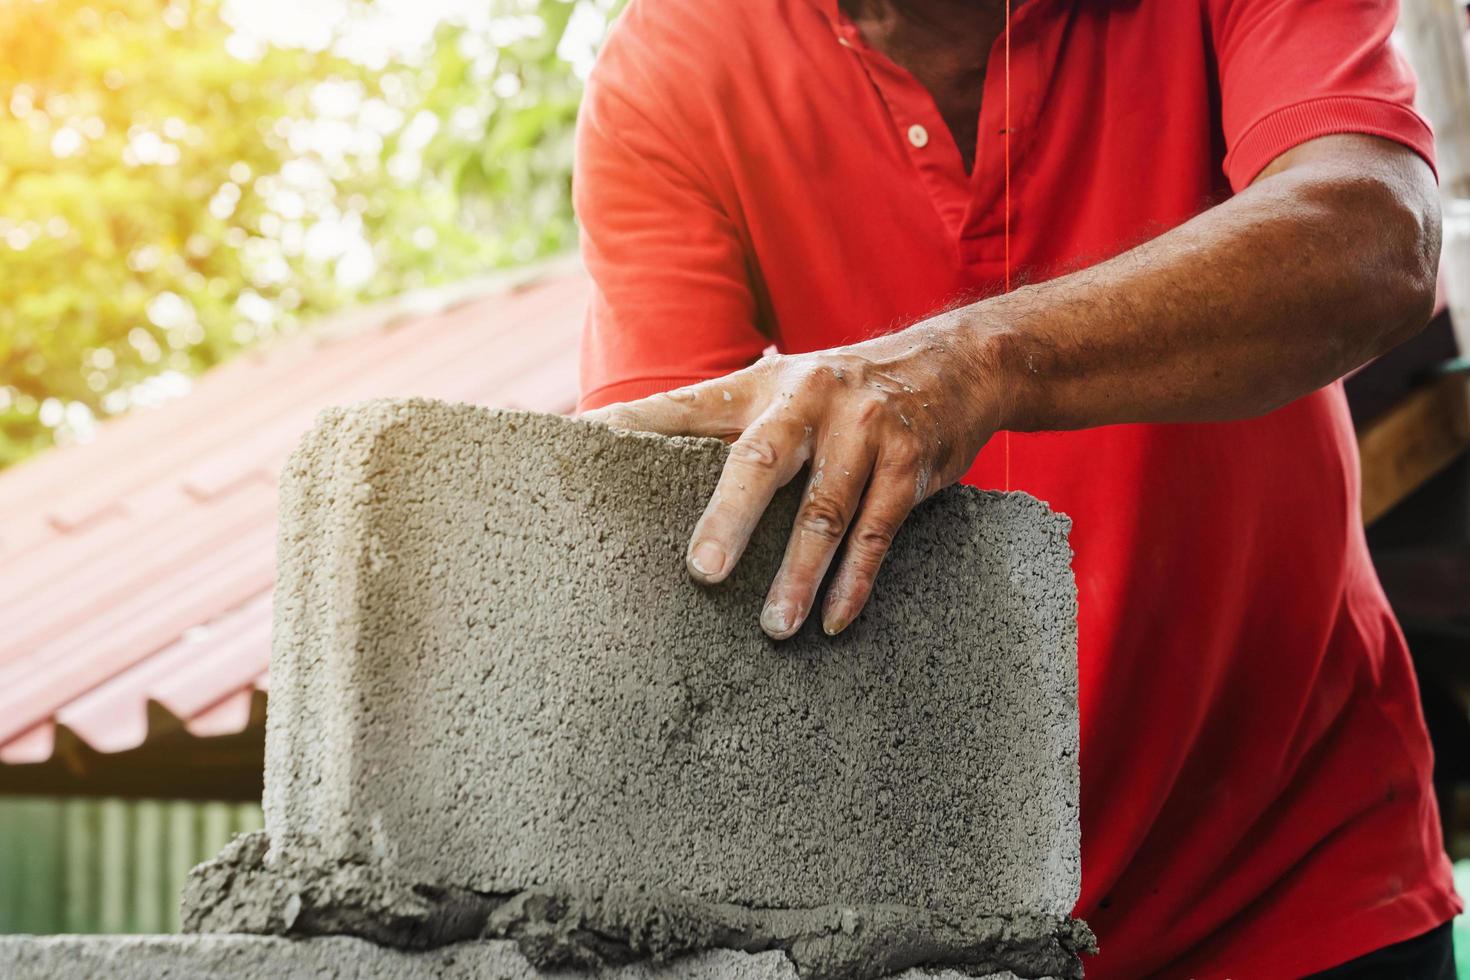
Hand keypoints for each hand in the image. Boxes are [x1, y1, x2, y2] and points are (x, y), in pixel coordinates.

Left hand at [581, 313, 1004, 638]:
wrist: (959, 364)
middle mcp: (809, 399)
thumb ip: (728, 426)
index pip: (683, 407)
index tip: (577, 448)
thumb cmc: (844, 391)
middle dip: (729, 517)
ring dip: (798, 575)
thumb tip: (648, 473)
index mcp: (760, 384)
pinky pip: (877, 534)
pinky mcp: (909, 465)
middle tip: (702, 573)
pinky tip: (834, 620)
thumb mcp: (784, 386)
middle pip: (760, 460)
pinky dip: (855, 582)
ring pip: (824, 512)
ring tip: (772, 628)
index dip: (630, 426)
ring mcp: (863, 430)